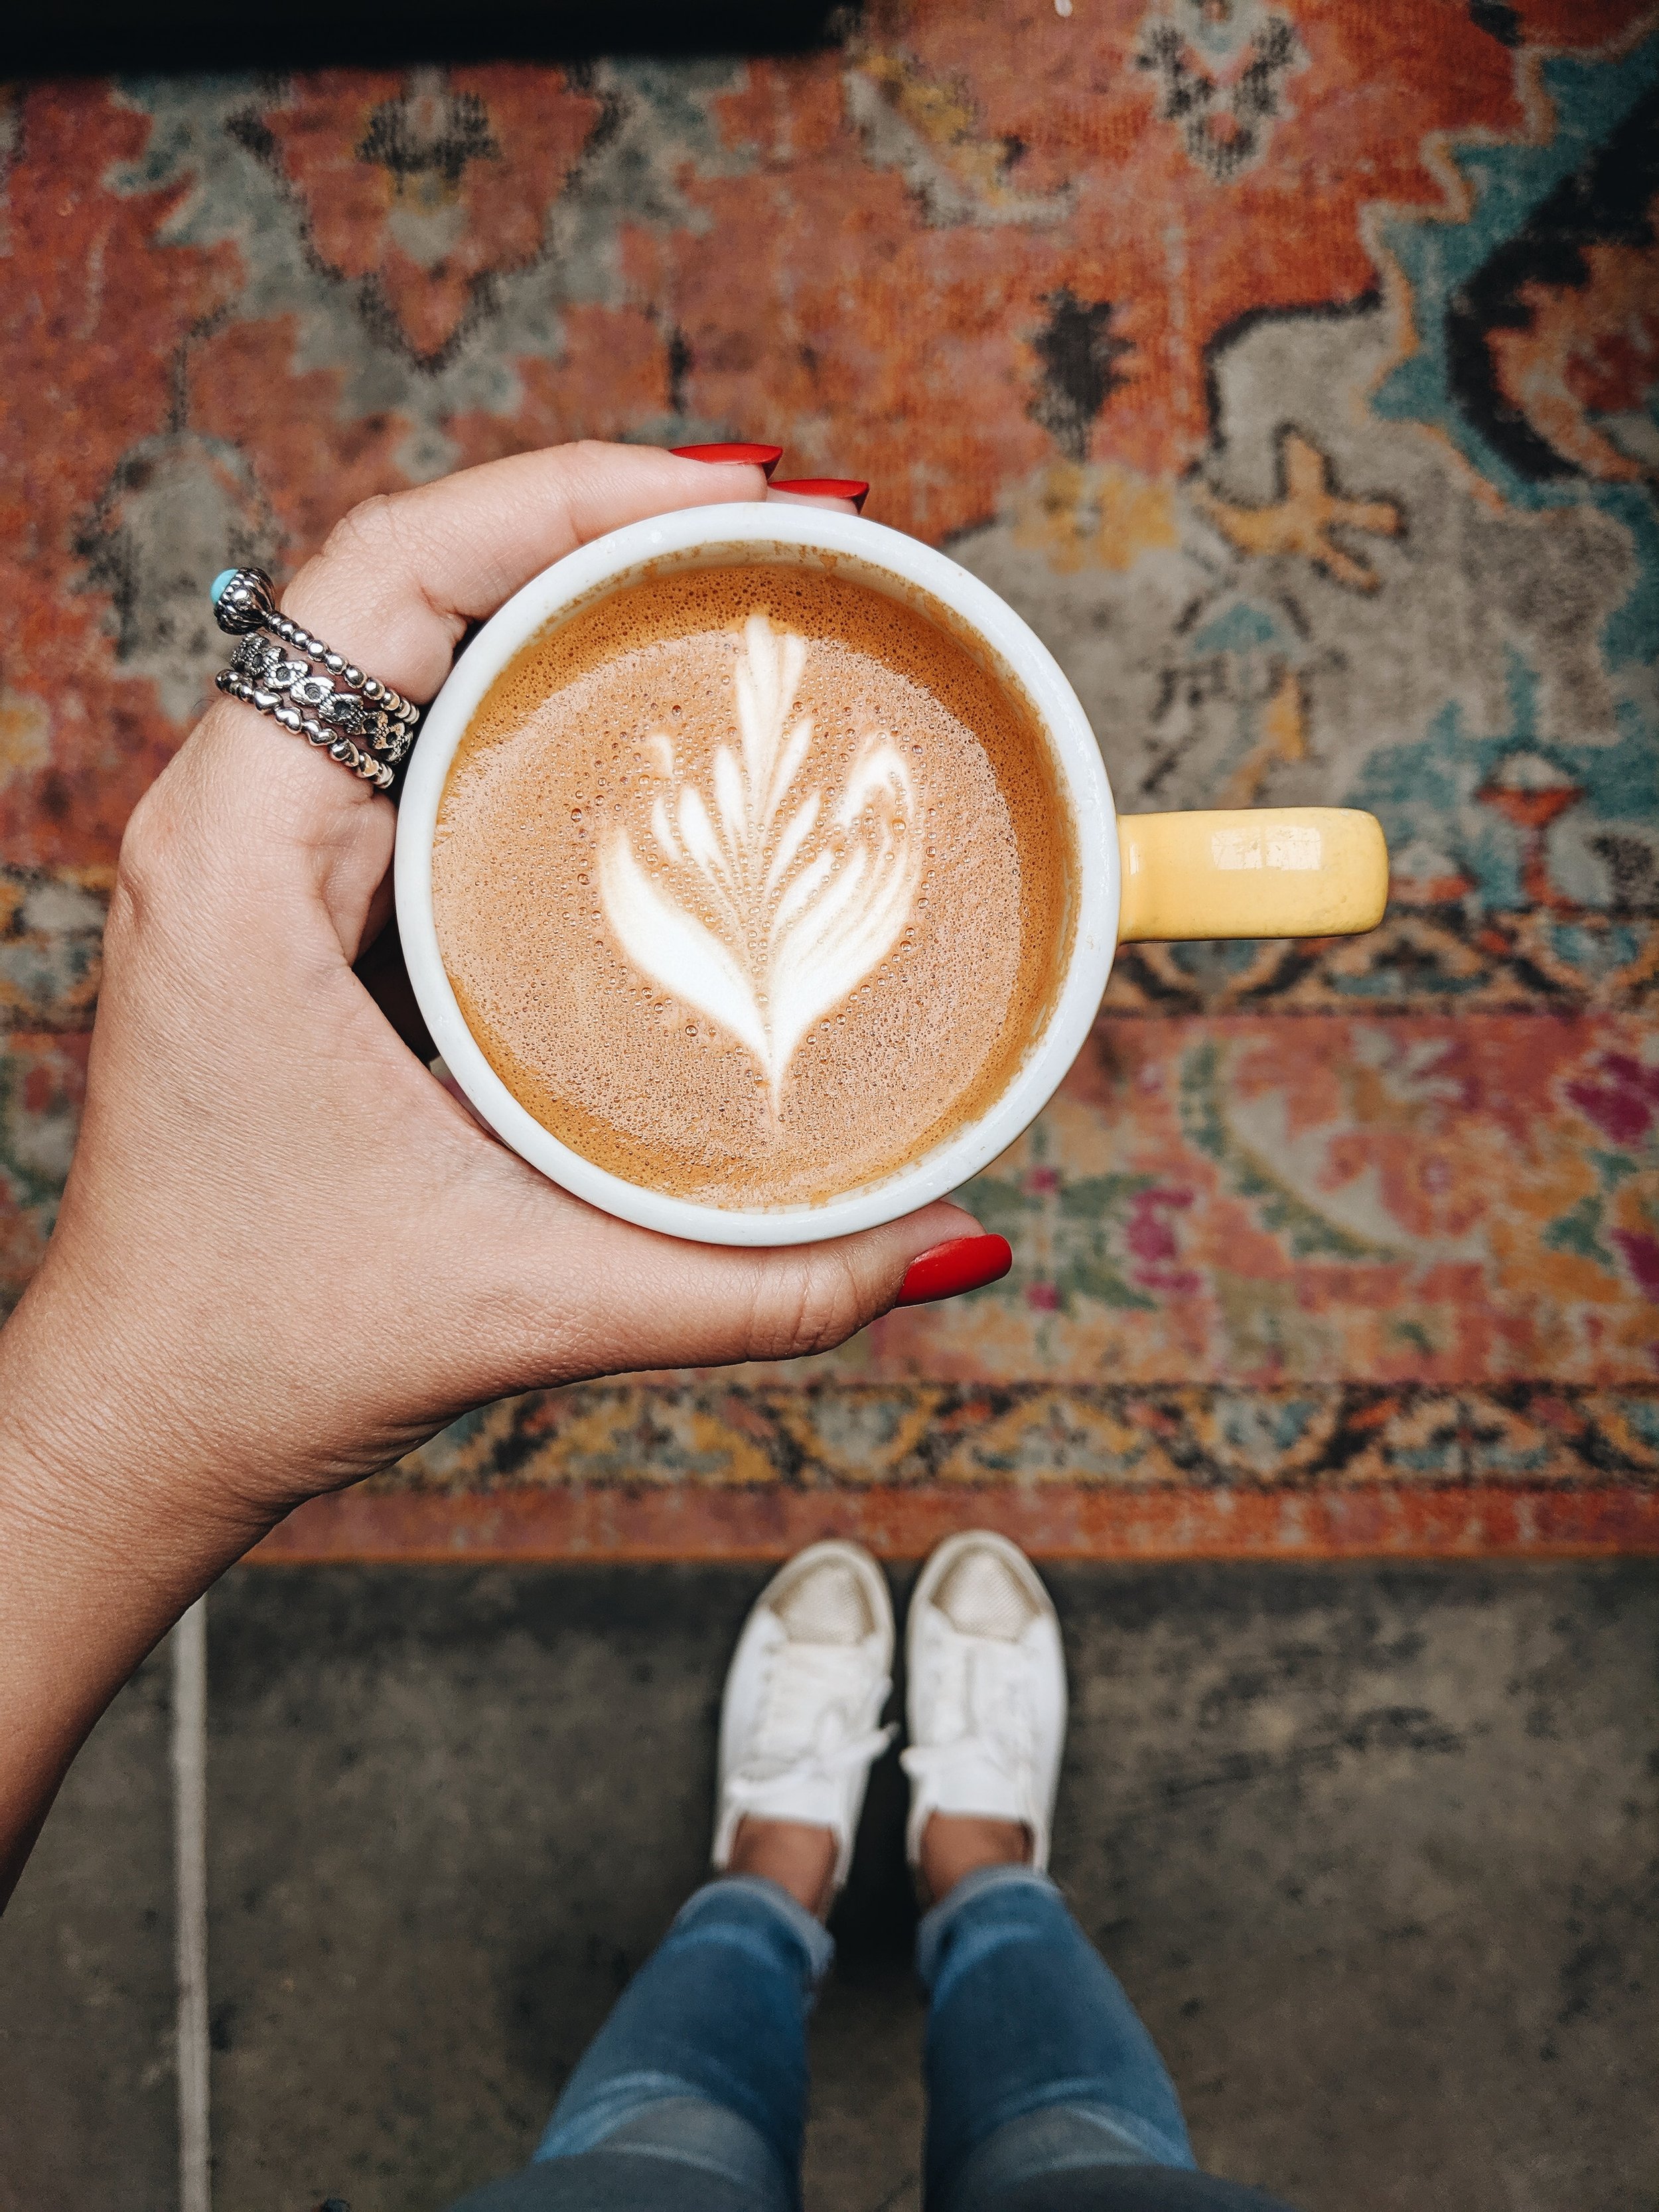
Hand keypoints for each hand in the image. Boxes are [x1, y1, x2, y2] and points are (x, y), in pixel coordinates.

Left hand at [0, 441, 985, 1886]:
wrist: (151, 1401)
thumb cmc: (276, 1339)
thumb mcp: (537, 1303)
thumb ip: (760, 1282)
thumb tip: (944, 1237)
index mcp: (241, 861)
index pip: (382, 579)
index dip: (557, 496)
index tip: (732, 494)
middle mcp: (231, 823)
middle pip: (408, 580)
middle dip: (595, 525)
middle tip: (782, 533)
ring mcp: (254, 850)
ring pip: (408, 646)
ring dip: (560, 595)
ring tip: (729, 586)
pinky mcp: (293, 894)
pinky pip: (411, 730)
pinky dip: (526, 689)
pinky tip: (636, 705)